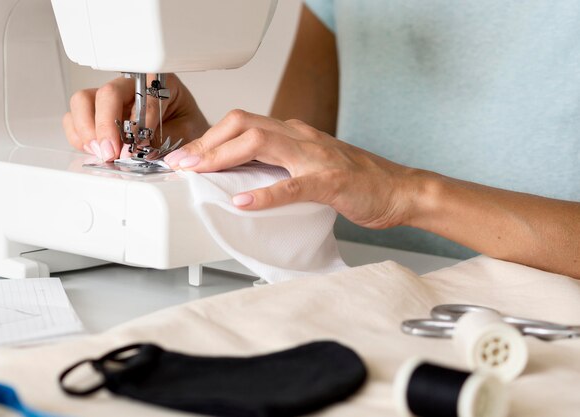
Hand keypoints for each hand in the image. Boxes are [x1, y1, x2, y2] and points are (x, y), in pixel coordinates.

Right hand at [62, 74, 208, 160]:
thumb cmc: (184, 126)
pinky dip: (79, 137)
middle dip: (105, 126)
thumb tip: (138, 150)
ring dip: (87, 130)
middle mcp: (129, 86)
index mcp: (157, 83)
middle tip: (112, 152)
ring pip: (83, 102)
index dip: (137, 123)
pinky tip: (94, 150)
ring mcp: (110, 100)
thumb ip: (163, 140)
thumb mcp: (185, 132)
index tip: (137, 144)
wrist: (185, 132)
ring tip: (102, 152)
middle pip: (106, 94)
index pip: (141, 96)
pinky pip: (74, 119)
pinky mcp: (95, 114)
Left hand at [163, 110, 420, 228]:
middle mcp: (300, 138)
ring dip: (223, 156)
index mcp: (294, 134)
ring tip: (197, 172)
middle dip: (206, 143)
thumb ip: (280, 164)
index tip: (185, 156)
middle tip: (180, 163)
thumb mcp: (309, 165)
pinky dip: (264, 193)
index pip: (242, 124)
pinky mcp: (330, 182)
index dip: (209, 138)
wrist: (399, 189)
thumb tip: (243, 176)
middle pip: (243, 124)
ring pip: (261, 143)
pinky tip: (242, 201)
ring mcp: (315, 158)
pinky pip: (291, 185)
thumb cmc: (356, 181)